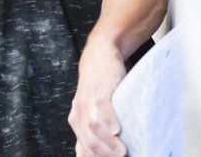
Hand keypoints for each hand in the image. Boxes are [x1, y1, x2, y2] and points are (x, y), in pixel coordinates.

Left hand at [69, 39, 127, 156]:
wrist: (100, 55)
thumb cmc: (100, 86)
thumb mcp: (92, 109)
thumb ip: (92, 130)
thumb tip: (91, 154)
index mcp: (77, 122)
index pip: (84, 150)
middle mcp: (79, 114)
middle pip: (88, 142)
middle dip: (104, 156)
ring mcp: (87, 102)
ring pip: (93, 128)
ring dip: (108, 143)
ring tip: (123, 152)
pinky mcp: (99, 90)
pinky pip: (101, 108)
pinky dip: (109, 120)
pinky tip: (117, 130)